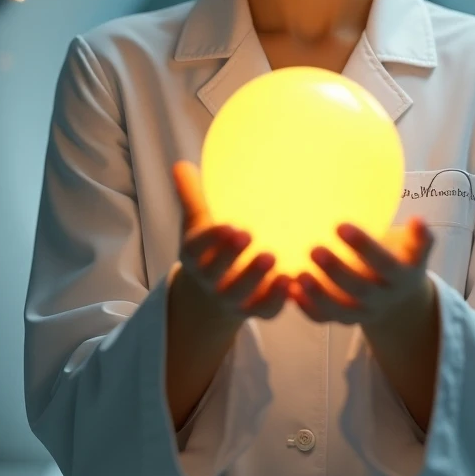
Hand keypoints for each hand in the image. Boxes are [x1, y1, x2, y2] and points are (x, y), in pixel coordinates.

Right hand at [173, 160, 291, 321]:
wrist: (214, 289)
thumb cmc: (211, 243)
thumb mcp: (198, 219)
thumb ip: (193, 193)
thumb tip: (180, 165)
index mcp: (194, 254)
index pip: (196, 248)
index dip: (211, 238)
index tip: (228, 224)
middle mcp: (210, 280)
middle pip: (216, 272)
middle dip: (231, 255)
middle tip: (249, 235)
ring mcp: (232, 298)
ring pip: (241, 293)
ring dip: (256, 277)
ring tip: (274, 257)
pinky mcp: (255, 310)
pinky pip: (266, 310)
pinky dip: (278, 299)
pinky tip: (294, 281)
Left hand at [288, 217, 433, 325]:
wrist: (400, 295)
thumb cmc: (401, 255)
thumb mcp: (414, 247)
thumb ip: (418, 237)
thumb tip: (418, 221)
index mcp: (403, 276)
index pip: (385, 264)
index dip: (364, 247)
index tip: (340, 225)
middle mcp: (383, 298)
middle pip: (360, 289)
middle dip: (336, 270)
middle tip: (314, 249)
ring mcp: (363, 312)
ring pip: (340, 308)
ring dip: (318, 293)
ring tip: (298, 274)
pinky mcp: (343, 319)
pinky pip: (324, 318)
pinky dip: (306, 307)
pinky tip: (289, 289)